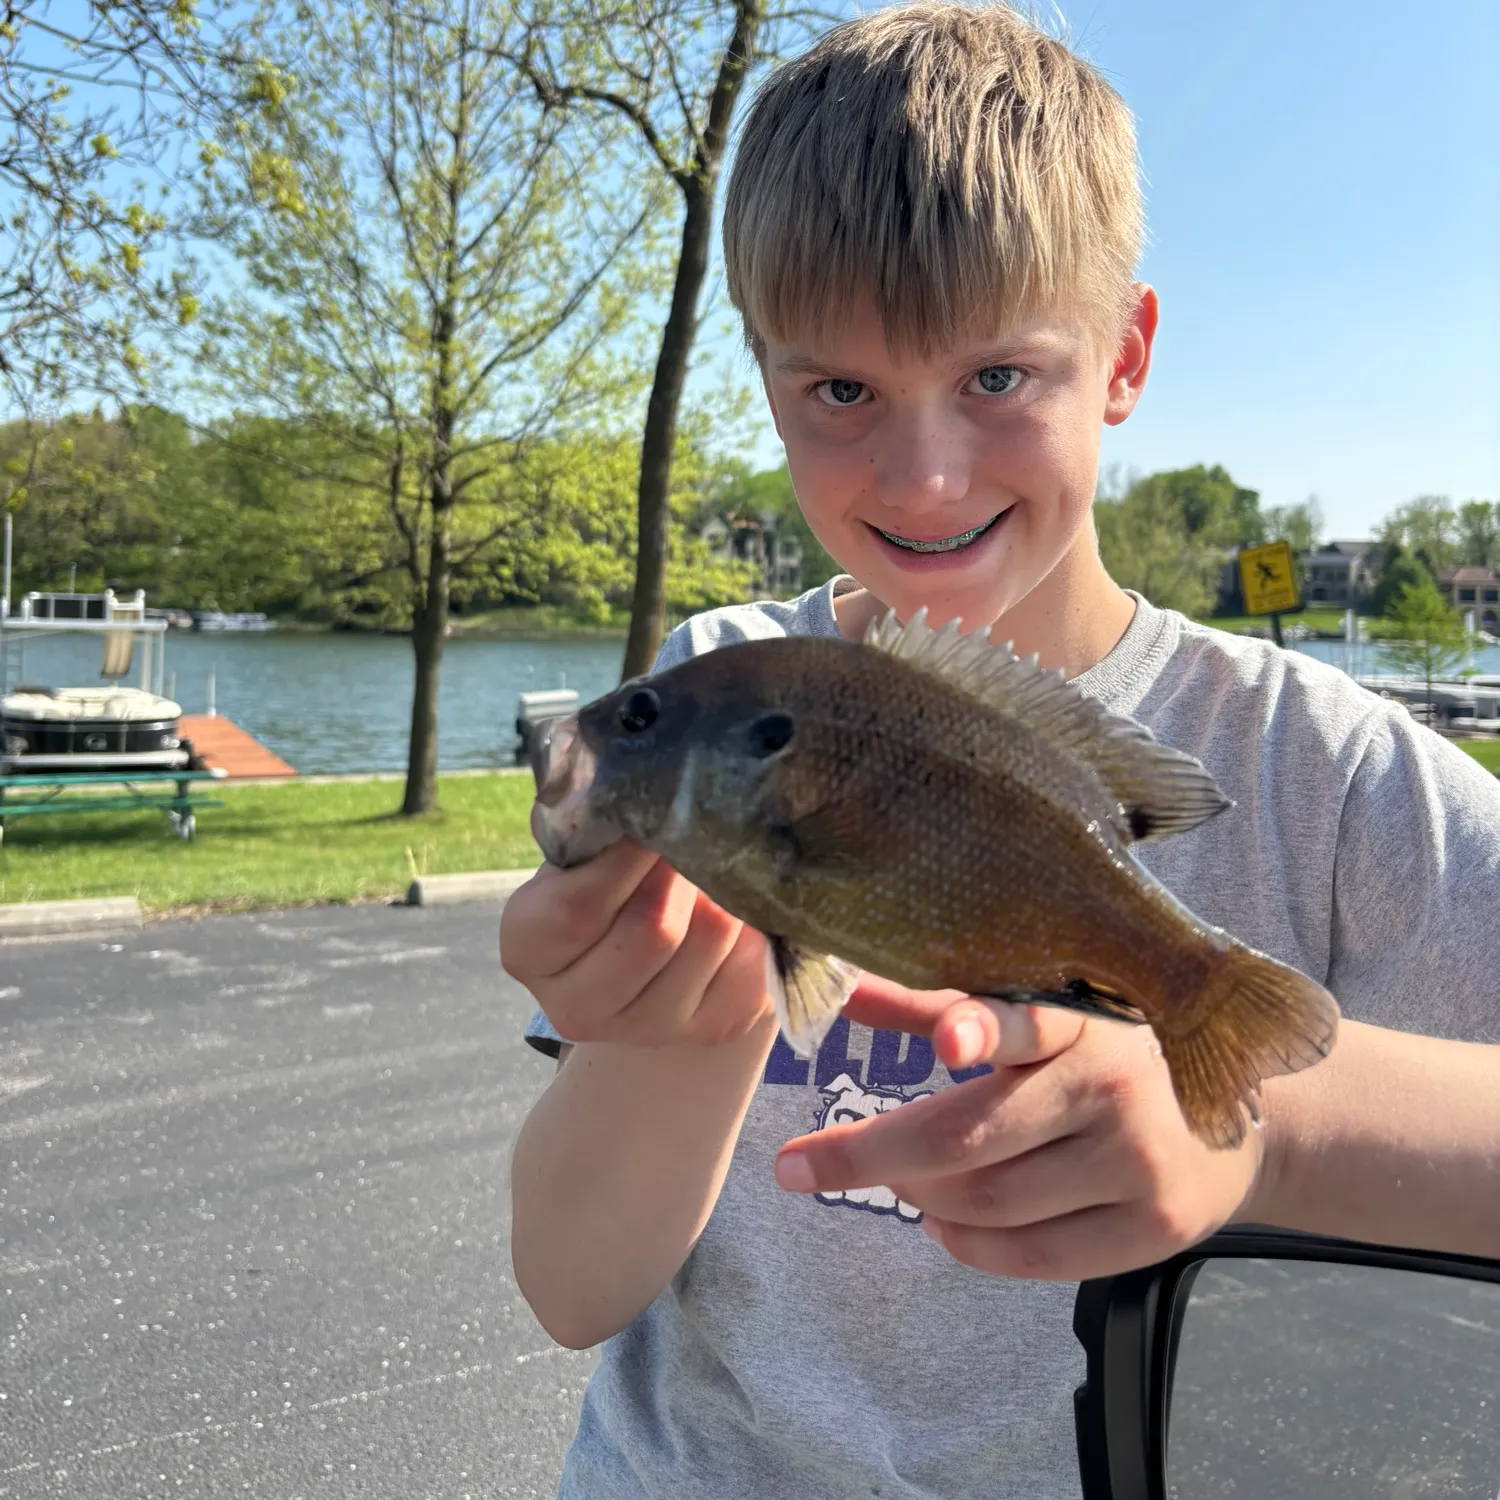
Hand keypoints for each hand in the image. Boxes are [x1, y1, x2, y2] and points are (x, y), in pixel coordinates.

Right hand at [499, 815, 770, 1048]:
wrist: (648, 956)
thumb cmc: (608, 882)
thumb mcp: (581, 853)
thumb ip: (596, 827)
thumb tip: (644, 780)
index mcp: (529, 950)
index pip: (576, 908)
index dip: (625, 857)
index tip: (653, 815)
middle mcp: (577, 1007)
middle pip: (652, 932)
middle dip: (684, 868)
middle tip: (698, 829)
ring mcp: (647, 1029)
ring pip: (710, 941)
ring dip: (725, 887)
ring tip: (720, 858)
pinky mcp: (712, 1029)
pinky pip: (753, 963)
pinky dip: (757, 921)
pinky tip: (744, 899)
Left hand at [773, 988, 1263, 1281]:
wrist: (1244, 1122)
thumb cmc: (1112, 1054)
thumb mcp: (1045, 1014)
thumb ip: (942, 1005)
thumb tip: (842, 987)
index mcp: (1083, 1020)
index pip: (1021, 1021)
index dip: (972, 1025)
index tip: (942, 1037)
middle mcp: (1111, 1090)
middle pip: (967, 1139)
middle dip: (866, 1156)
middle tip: (797, 1166)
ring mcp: (1136, 1165)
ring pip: (986, 1204)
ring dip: (918, 1198)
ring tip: (897, 1179)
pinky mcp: (1152, 1229)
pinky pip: (1030, 1258)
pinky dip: (967, 1246)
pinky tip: (941, 1225)